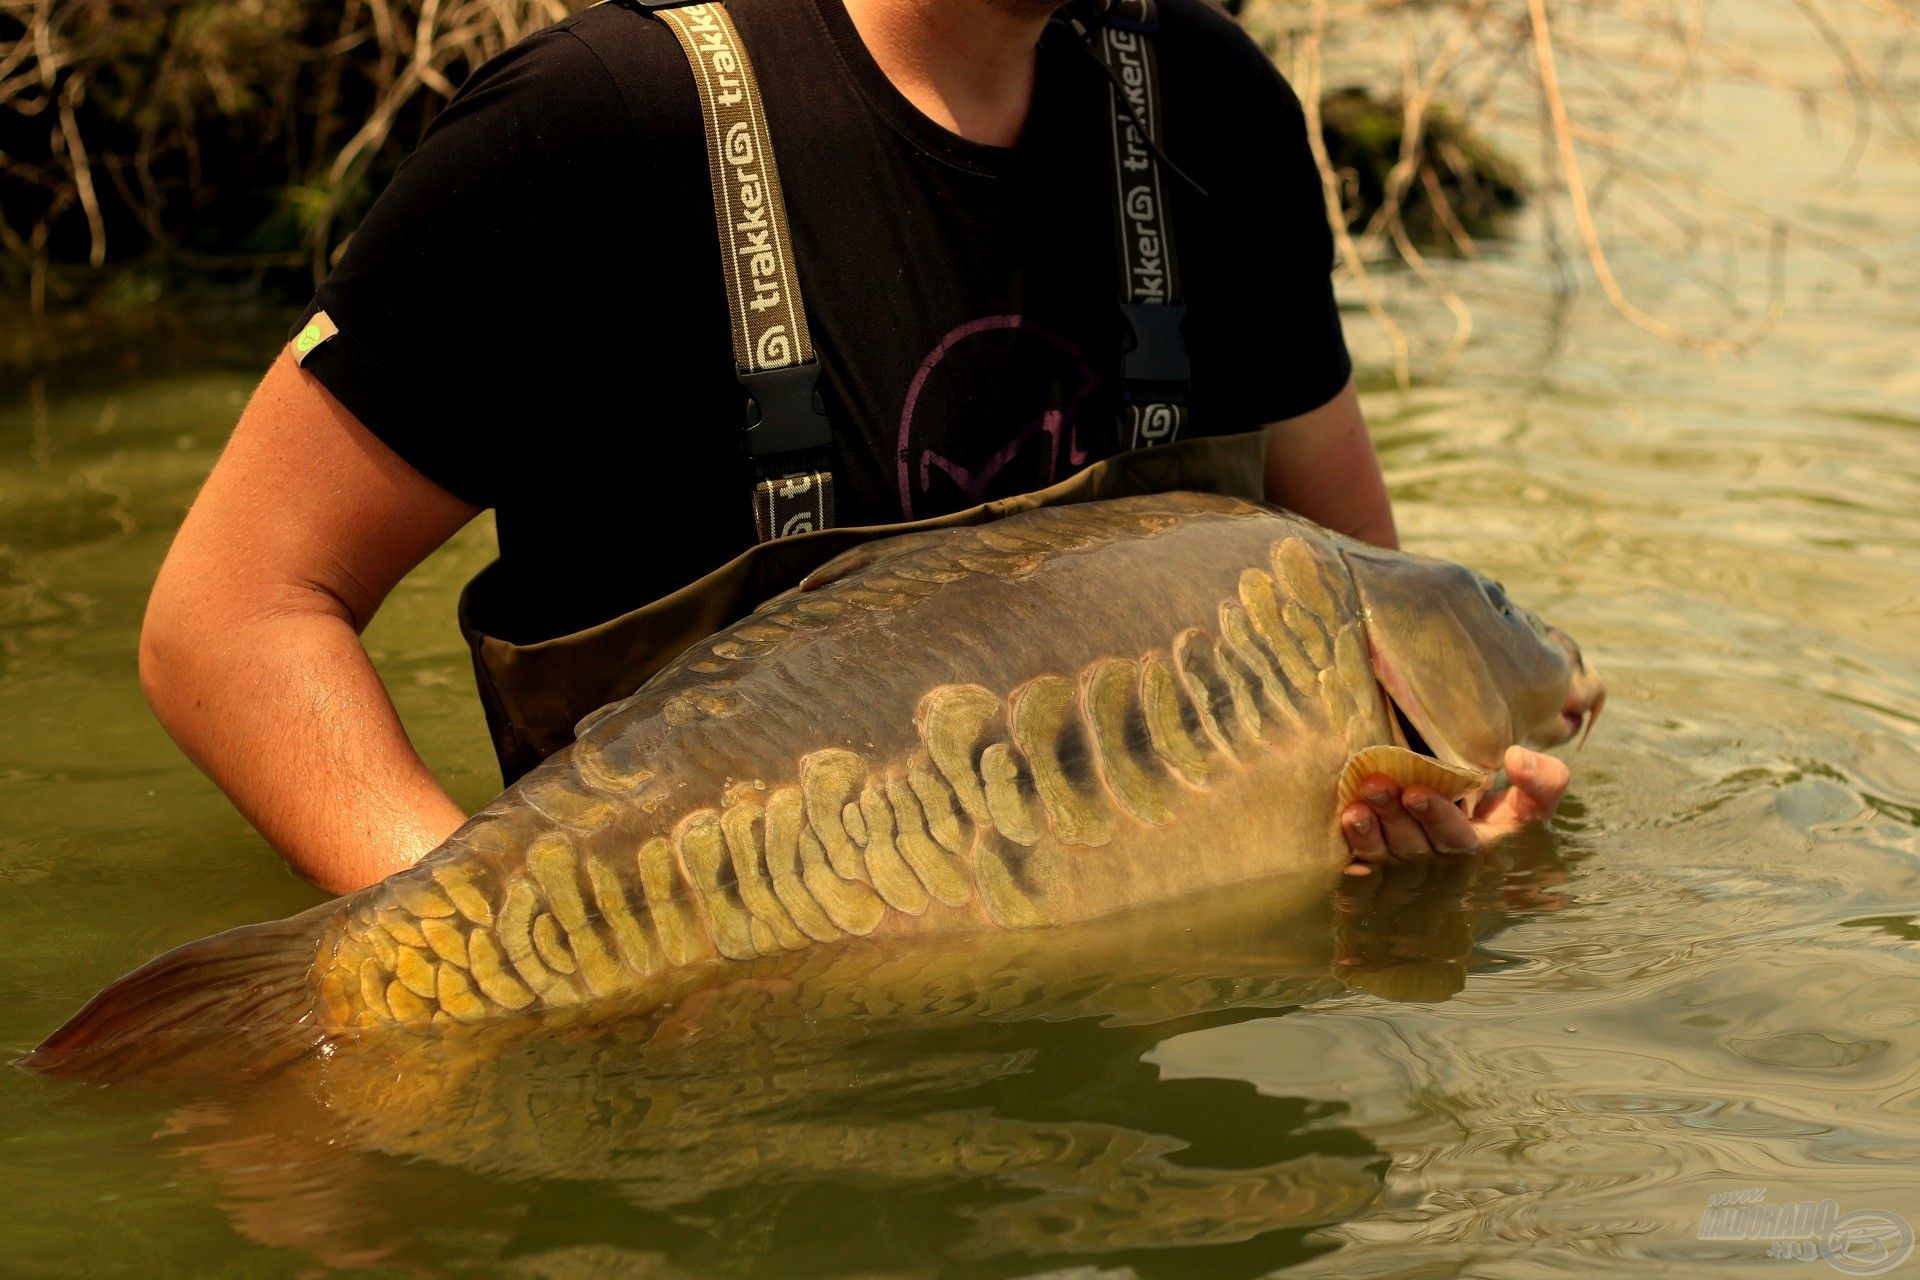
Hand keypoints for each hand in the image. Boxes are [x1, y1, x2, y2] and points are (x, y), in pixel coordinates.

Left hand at [1340, 746, 1570, 876]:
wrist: (1474, 795)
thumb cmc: (1506, 794)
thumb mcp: (1535, 791)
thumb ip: (1542, 780)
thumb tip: (1516, 759)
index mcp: (1475, 843)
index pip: (1454, 837)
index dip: (1435, 817)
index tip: (1416, 791)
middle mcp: (1435, 853)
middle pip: (1412, 842)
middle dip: (1393, 816)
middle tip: (1376, 786)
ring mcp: (1404, 854)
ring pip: (1383, 849)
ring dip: (1366, 831)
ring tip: (1355, 807)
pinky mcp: (1379, 848)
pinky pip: (1361, 853)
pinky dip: (1351, 844)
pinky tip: (1341, 826)